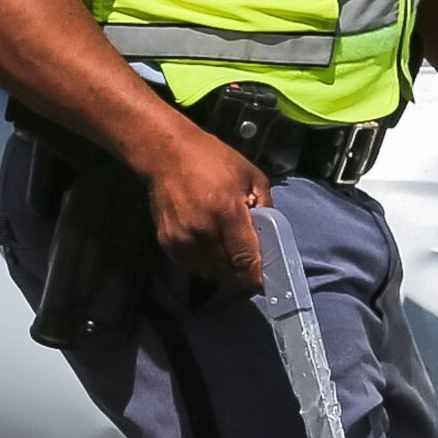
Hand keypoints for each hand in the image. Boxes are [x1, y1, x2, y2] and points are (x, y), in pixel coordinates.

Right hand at [141, 127, 271, 289]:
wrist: (166, 153)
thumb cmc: (212, 159)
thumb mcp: (250, 174)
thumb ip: (265, 204)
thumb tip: (271, 232)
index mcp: (227, 213)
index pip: (245, 259)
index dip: (257, 277)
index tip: (267, 284)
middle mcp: (203, 231)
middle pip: (228, 270)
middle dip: (241, 269)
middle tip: (247, 258)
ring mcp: (182, 239)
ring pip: (209, 271)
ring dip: (222, 267)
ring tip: (226, 249)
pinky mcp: (167, 242)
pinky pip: (191, 265)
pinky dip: (203, 261)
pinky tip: (207, 244)